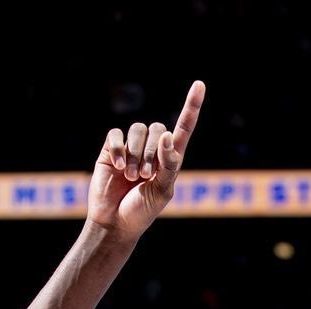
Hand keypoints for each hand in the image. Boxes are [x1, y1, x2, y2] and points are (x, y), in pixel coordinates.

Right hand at [87, 80, 204, 238]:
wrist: (115, 222)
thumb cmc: (142, 210)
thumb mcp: (163, 190)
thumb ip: (169, 164)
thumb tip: (166, 136)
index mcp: (170, 159)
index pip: (183, 128)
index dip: (191, 107)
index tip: (199, 85)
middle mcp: (152, 150)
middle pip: (157, 128)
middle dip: (152, 152)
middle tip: (146, 176)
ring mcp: (131, 148)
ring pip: (137, 129)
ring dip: (136, 154)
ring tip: (133, 176)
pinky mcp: (111, 149)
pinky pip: (116, 134)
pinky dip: (119, 149)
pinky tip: (119, 167)